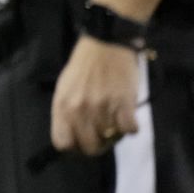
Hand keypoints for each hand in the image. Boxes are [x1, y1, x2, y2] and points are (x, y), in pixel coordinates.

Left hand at [50, 34, 142, 155]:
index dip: (73, 147)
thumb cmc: (84, 66)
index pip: (62, 143)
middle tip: (103, 135)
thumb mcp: (65, 88)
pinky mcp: (124, 105)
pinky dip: (131, 127)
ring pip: (110, 139)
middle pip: (88, 147)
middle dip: (97, 145)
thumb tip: (72, 137)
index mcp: (62, 106)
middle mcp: (80, 110)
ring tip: (115, 119)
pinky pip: (130, 130)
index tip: (81, 143)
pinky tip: (128, 116)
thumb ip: (66, 112)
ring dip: (115, 134)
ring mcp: (102, 109)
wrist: (106, 44)